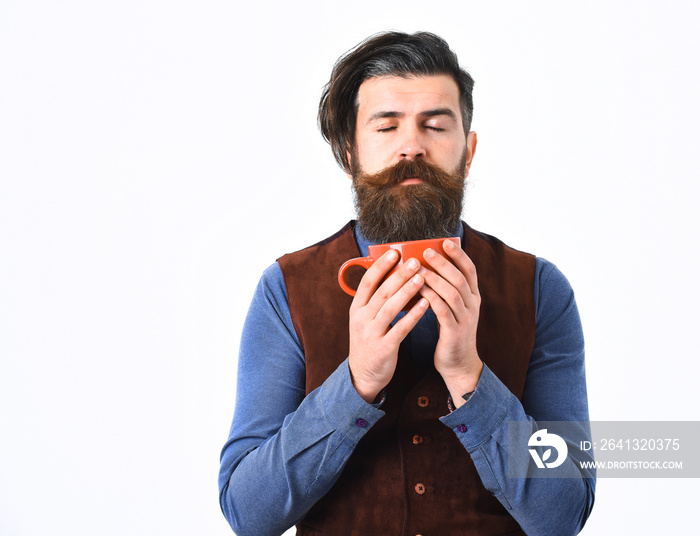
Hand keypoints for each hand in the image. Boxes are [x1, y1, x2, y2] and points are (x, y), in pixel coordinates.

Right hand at [348, 250, 429, 402]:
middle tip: (415, 261)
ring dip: (407, 291)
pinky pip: (400, 328)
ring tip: (422, 277)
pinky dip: (413, 315)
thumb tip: (391, 274)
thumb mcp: (364, 319)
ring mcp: (371, 333)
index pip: (366, 282)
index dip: (380, 266)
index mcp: (356, 308)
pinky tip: (426, 304)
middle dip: (399, 274)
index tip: (394, 253)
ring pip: (390, 308)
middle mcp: (361, 318)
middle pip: (381, 291)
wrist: (363, 375)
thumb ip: (374, 299)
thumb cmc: (369, 341)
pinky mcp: (384, 347)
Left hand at [419, 239, 482, 407]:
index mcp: (473, 297)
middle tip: (426, 252)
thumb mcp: (453, 308)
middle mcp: (473, 305)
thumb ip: (445, 290)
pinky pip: (443, 311)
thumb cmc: (450, 332)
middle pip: (460, 278)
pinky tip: (419, 291)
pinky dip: (431, 299)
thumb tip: (426, 267)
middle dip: (443, 263)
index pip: (470, 270)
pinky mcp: (455, 332)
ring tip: (418, 269)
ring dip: (434, 279)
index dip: (459, 255)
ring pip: (452, 293)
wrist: (458, 364)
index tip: (445, 242)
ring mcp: (466, 319)